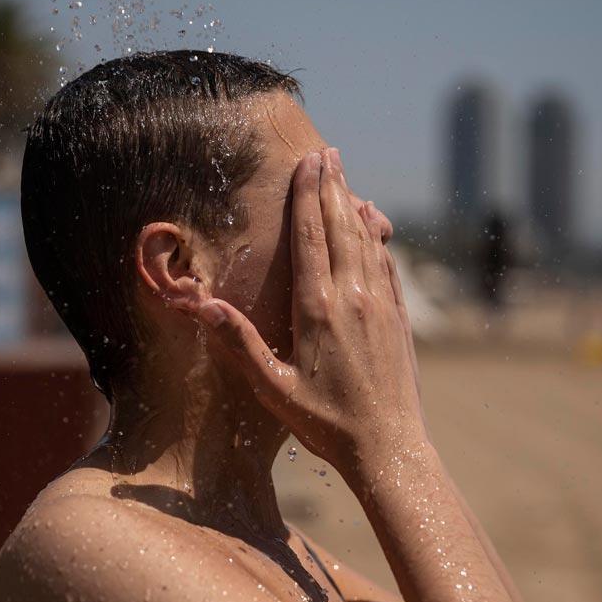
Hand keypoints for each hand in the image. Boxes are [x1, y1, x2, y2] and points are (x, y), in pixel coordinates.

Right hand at [196, 148, 422, 471]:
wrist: (389, 449)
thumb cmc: (326, 425)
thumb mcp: (273, 390)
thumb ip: (240, 345)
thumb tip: (202, 307)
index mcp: (318, 309)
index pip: (311, 238)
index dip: (306, 196)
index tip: (307, 162)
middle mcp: (354, 298)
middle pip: (341, 227)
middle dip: (332, 187)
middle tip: (328, 152)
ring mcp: (382, 306)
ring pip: (367, 242)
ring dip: (354, 206)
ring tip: (345, 178)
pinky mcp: (400, 320)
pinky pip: (388, 265)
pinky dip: (379, 238)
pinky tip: (375, 226)